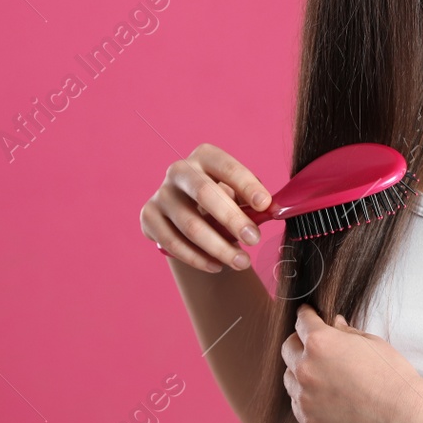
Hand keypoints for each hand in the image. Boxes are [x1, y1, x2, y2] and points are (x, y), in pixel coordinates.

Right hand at [139, 143, 273, 272]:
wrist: (187, 214)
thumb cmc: (222, 201)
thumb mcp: (239, 195)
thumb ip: (255, 201)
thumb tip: (274, 210)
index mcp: (205, 157)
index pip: (227, 167)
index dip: (247, 185)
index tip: (265, 205)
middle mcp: (179, 171)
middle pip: (205, 194)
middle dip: (232, 219)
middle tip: (254, 239)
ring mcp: (161, 194)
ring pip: (190, 224)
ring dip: (218, 247)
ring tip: (242, 262)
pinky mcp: (148, 217)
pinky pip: (173, 242)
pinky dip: (197, 258)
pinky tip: (217, 266)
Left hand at [281, 304, 422, 422]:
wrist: (402, 416)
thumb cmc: (392, 375)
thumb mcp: (371, 342)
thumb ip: (346, 332)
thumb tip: (335, 323)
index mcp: (320, 342)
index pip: (302, 321)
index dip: (306, 315)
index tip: (307, 314)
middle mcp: (306, 368)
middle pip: (288, 348)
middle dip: (299, 341)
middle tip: (314, 344)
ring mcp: (304, 397)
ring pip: (289, 377)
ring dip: (300, 370)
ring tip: (321, 373)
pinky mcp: (308, 420)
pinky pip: (297, 402)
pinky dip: (306, 396)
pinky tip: (324, 395)